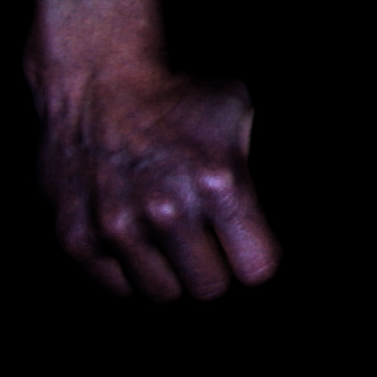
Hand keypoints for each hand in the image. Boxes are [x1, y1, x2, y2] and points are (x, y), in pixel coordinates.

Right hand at [35, 60, 279, 301]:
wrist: (99, 82)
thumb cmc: (180, 98)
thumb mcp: (241, 112)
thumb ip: (267, 159)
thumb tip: (300, 198)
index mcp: (219, 184)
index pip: (257, 268)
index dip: (257, 258)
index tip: (249, 246)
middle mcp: (167, 212)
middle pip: (209, 288)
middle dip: (216, 269)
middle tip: (208, 245)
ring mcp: (118, 228)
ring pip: (163, 294)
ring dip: (171, 273)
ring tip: (170, 241)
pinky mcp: (76, 238)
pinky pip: (116, 287)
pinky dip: (128, 271)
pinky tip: (136, 240)